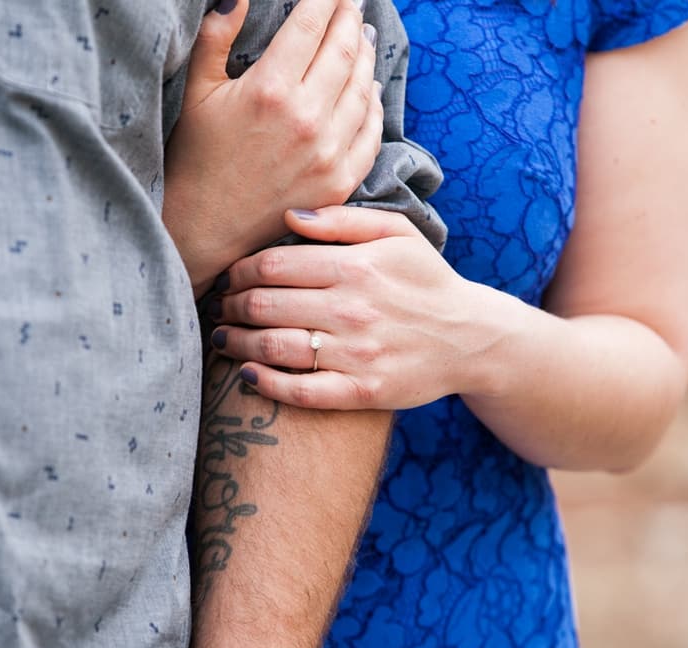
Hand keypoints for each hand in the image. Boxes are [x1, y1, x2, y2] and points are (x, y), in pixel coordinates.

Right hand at [163, 0, 383, 298]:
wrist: (203, 235)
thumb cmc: (196, 162)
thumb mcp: (197, 95)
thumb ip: (215, 38)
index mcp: (270, 89)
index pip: (312, 23)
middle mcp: (305, 118)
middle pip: (345, 48)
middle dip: (350, 17)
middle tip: (350, 5)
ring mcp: (327, 153)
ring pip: (364, 85)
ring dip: (367, 54)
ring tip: (362, 37)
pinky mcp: (338, 182)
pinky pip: (371, 132)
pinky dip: (374, 105)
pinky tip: (369, 89)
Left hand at [212, 205, 512, 410]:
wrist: (469, 338)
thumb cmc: (426, 281)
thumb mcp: (396, 233)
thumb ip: (342, 220)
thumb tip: (288, 216)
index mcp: (356, 265)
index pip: (274, 265)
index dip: (240, 272)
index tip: (229, 278)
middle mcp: (351, 308)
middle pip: (265, 305)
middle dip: (231, 307)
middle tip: (217, 309)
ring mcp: (354, 353)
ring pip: (273, 348)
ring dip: (236, 344)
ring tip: (221, 340)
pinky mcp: (360, 392)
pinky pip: (299, 391)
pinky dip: (266, 383)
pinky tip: (247, 375)